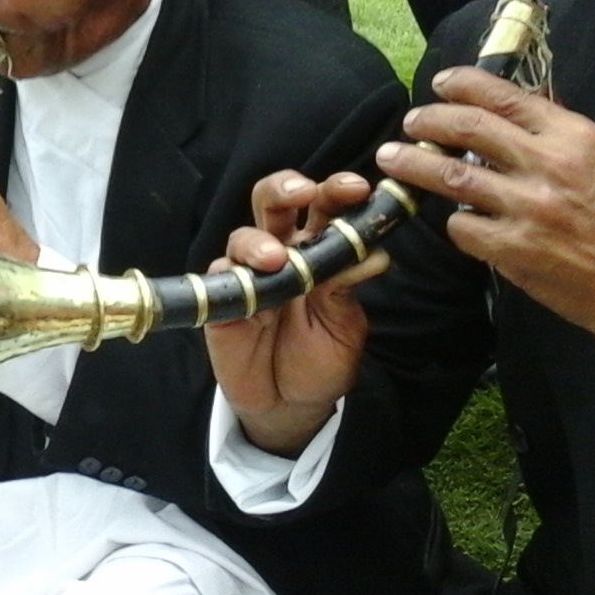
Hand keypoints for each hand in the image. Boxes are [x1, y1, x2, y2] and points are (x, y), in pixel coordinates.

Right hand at [206, 170, 388, 455]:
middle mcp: (281, 251)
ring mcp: (248, 273)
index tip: (357, 189)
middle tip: (304, 193)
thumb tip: (375, 254)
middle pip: (274, 202)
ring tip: (276, 259)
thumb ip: (350, 288)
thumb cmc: (321, 359)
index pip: (324, 207)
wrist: (291, 406)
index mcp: (317, 249)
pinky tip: (247, 283)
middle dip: (287, 188)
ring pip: (243, 234)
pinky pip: (219, 275)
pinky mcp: (223, 299)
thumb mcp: (345, 326)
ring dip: (258, 240)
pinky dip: (232, 272)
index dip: (337, 191)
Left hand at [385, 67, 594, 357]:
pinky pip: (463, 226)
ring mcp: (528, 208)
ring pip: (451, 175)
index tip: (440, 84)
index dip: (464, 86)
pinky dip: (456, 222)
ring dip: (414, 164)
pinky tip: (461, 223)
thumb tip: (515, 112)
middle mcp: (549, 165)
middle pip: (468, 127)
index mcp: (575, 138)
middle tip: (410, 123)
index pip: (506, 97)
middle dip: (429, 120)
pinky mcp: (514, 249)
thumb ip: (559, 138)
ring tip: (392, 159)